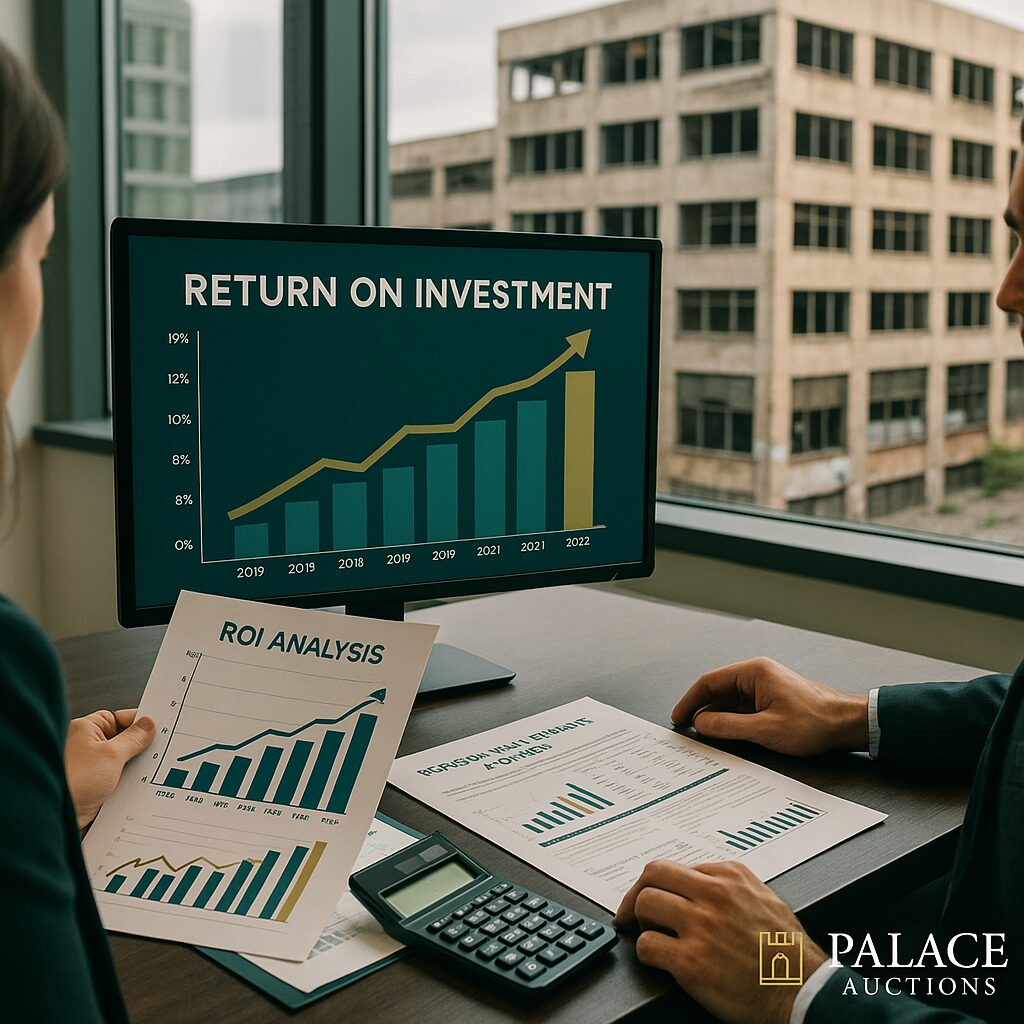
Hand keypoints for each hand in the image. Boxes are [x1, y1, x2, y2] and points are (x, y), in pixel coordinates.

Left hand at [65, 709, 155, 829]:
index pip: (120, 718)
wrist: (53, 817)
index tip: (159, 728)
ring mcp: (90, 767)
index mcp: (86, 729)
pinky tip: (137, 785)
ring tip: (144, 771)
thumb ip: (133, 738)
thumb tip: (147, 725)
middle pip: (122, 739)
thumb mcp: (111, 755)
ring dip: (132, 767)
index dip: (140, 723)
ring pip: (121, 760)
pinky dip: (127, 781)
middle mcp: (85, 746)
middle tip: (156, 751)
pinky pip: (117, 778)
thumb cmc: (73, 782)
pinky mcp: (93, 786)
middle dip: (138, 747)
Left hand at [614, 859, 826, 1023]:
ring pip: (645, 903)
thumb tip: (699, 884)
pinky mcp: (691, 962)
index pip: (677, 867)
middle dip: (638, 893)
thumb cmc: (789, 953)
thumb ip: (731, 886)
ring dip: (641, 922)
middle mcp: (714, 895)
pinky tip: (659, 960)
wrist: (805, 993)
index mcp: (730, 876)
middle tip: (633, 911)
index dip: (663, 885)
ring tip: (652, 935)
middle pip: (653, 874)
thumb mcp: (765, 899)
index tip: (655, 896)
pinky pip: (647, 946)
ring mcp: (701, 927)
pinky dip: (646, 953)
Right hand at [672, 657, 867, 756]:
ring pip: (730, 703)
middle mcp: (757, 676)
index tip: (678, 718)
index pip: (709, 682)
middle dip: (701, 711)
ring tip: (705, 738)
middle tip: (687, 731)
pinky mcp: (772, 701)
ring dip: (717, 719)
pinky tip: (728, 737)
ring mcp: (764, 688)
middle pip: (718, 692)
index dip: (690, 701)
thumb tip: (700, 723)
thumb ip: (729, 726)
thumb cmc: (814, 722)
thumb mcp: (766, 729)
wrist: (848, 724)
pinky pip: (743, 710)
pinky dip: (732, 722)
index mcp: (753, 673)